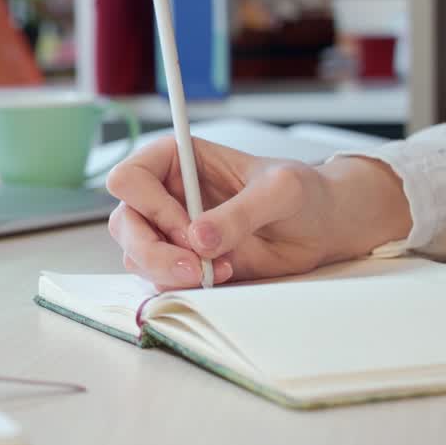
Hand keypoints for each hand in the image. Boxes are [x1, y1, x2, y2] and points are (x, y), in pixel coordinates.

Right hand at [105, 137, 410, 289]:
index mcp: (176, 159)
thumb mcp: (281, 190)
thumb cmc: (301, 193)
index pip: (129, 178)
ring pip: (135, 256)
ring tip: (217, 270)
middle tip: (196, 267)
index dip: (152, 207)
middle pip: (125, 223)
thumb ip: (241, 212)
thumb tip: (198, 239)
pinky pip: (158, 279)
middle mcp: (164, 193)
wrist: (320, 227)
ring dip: (168, 272)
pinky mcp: (182, 261)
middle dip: (154, 251)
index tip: (189, 227)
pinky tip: (221, 275)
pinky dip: (182, 285)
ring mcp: (169, 230)